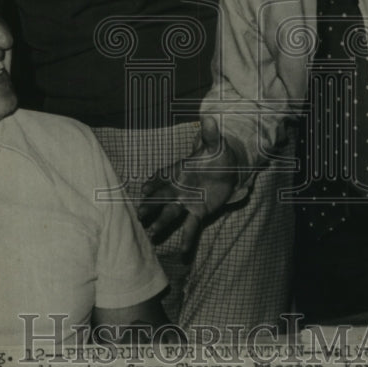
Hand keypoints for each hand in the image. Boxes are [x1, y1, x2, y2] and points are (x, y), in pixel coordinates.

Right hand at [137, 116, 239, 252]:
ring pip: (171, 213)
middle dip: (150, 206)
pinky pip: (190, 226)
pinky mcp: (199, 212)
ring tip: (152, 233)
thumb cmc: (217, 154)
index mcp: (178, 171)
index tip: (144, 189)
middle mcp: (179, 188)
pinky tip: (182, 251)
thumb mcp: (215, 144)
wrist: (228, 169)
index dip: (154, 183)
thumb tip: (210, 116)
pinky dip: (186, 237)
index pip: (162, 177)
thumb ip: (210, 133)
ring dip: (162, 222)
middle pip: (161, 198)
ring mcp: (187, 201)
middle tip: (139, 214)